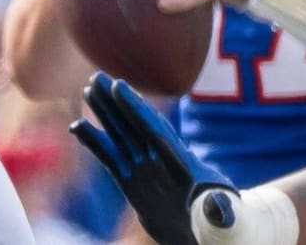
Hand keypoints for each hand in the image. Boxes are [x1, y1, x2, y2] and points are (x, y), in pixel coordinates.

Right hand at [71, 72, 236, 244]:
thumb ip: (219, 209)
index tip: (120, 87)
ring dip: (105, 113)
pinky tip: (79, 126)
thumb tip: (218, 206)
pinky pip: (111, 159)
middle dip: (118, 101)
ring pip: (122, 135)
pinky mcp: (134, 184)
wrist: (211, 232)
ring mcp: (148, 170)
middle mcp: (164, 160)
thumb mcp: (226, 216)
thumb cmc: (224, 223)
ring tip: (87, 89)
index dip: (138, 110)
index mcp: (184, 164)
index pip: (157, 132)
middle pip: (137, 125)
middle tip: (97, 75)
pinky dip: (95, 142)